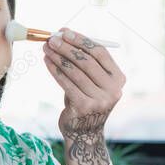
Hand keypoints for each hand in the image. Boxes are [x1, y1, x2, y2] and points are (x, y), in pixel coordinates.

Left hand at [43, 27, 126, 164]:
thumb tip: (63, 34)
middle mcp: (113, 89)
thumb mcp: (90, 81)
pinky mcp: (84, 107)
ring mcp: (100, 99)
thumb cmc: (85, 100)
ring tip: (46, 48)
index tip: (64, 31)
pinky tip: (47, 62)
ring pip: (75, 71)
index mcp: (118, 78)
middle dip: (67, 47)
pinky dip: (55, 70)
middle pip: (87, 61)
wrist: (84, 133)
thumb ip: (83, 61)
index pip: (100, 52)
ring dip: (58, 57)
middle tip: (51, 38)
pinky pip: (66, 83)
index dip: (81, 39)